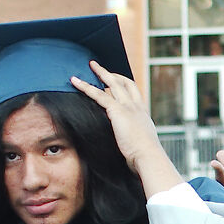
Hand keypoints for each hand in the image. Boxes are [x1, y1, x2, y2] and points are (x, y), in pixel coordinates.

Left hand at [72, 62, 182, 194]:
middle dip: (112, 74)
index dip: (124, 86)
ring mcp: (128, 107)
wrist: (148, 156)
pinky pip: (98, 94)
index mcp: (143, 115)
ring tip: (89, 66)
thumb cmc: (145, 157)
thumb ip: (135, 141)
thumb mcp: (141, 146)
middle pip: (125, 83)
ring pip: (112, 84)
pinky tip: (75, 82)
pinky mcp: (117, 111)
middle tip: (100, 68)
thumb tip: (130, 150)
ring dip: (100, 73)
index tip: (116, 82)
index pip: (133, 94)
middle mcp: (136, 107)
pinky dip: (86, 86)